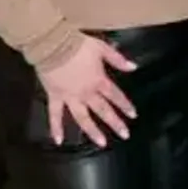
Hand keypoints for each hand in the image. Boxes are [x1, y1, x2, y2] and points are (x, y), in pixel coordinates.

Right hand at [36, 32, 138, 146]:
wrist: (53, 45)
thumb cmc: (78, 45)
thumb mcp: (102, 48)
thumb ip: (117, 59)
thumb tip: (134, 67)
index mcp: (98, 80)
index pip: (115, 95)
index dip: (125, 105)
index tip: (134, 115)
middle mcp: (86, 92)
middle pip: (103, 110)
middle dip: (115, 122)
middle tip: (125, 135)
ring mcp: (70, 97)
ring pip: (83, 118)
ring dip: (93, 131)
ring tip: (102, 143)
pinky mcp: (55, 97)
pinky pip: (55, 115)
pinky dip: (56, 128)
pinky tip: (58, 141)